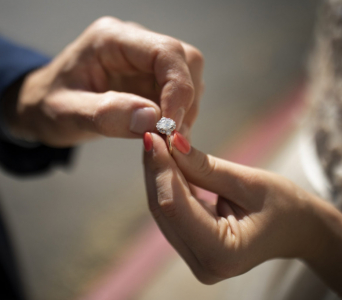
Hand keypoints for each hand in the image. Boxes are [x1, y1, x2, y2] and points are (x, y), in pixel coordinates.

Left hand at [3, 17, 203, 146]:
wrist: (41, 106)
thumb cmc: (47, 106)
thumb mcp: (66, 114)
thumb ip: (105, 115)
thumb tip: (154, 120)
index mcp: (111, 39)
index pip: (165, 51)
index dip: (178, 87)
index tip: (171, 126)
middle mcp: (133, 44)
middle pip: (185, 60)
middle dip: (185, 100)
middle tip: (173, 137)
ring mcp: (143, 61)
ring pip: (188, 77)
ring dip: (185, 109)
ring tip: (165, 138)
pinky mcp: (148, 79)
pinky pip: (177, 93)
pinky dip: (178, 115)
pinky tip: (162, 133)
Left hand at [143, 132, 341, 294]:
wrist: (298, 229)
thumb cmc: (284, 206)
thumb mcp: (249, 183)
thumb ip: (206, 167)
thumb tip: (172, 142)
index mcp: (221, 253)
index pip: (175, 205)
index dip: (161, 168)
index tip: (153, 136)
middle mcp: (203, 263)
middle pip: (164, 209)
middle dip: (156, 168)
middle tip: (152, 134)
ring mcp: (195, 258)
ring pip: (163, 210)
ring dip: (159, 175)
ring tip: (158, 142)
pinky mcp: (193, 247)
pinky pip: (172, 212)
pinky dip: (168, 185)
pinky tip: (166, 161)